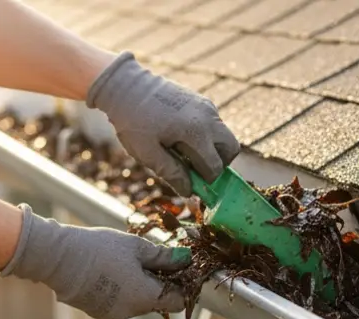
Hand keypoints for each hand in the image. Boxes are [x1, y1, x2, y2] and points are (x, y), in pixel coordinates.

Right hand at [1, 205, 185, 318]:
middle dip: (157, 283)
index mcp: (146, 297)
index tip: (176, 268)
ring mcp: (113, 314)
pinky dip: (119, 291)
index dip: (181, 285)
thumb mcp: (136, 247)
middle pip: (156, 302)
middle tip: (147, 259)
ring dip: (137, 287)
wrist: (59, 259)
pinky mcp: (97, 312)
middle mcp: (132, 312)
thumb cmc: (100, 250)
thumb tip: (186, 259)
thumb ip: (164, 257)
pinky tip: (107, 272)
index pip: (178, 302)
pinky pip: (117, 303)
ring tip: (123, 263)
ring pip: (136, 303)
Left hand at [86, 52, 240, 196]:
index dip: (205, 181)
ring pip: (224, 136)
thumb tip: (189, 191)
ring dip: (211, 150)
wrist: (127, 86)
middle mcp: (208, 117)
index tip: (190, 184)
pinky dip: (205, 137)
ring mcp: (207, 106)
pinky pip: (213, 124)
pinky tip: (179, 137)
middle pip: (231, 149)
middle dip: (218, 164)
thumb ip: (171, 173)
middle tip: (195, 169)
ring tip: (182, 152)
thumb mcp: (147, 153)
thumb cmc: (134, 121)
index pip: (215, 166)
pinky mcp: (201, 100)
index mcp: (196, 132)